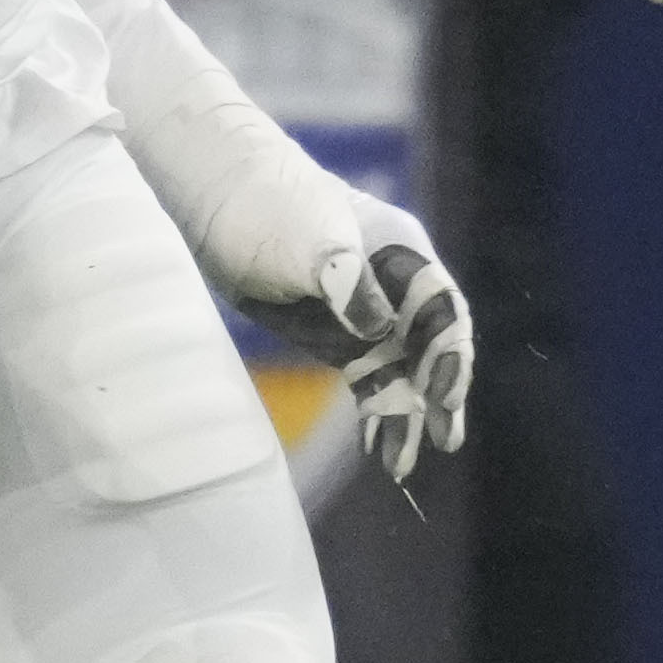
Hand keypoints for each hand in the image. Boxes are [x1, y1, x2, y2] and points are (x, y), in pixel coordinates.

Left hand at [214, 163, 475, 482]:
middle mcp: (394, 286)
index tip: (442, 394)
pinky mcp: (337, 337)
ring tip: (405, 464)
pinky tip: (379, 450)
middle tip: (445, 438)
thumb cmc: (267, 203)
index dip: (449, 353)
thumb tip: (380, 329)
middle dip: (440, 393)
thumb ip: (346, 279)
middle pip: (433, 346)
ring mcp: (367, 314)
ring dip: (408, 414)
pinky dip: (377, 413)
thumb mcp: (308, 237)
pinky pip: (370, 381)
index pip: (440, 309)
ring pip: (404, 372)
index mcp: (401, 253)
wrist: (214, 199)